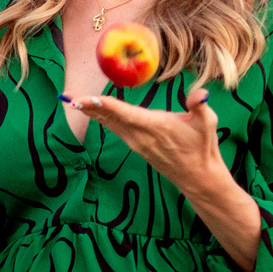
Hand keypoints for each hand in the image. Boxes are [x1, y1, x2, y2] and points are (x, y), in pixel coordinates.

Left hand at [65, 83, 232, 202]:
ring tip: (72, 100)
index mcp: (155, 126)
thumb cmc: (203, 147)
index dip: (104, 105)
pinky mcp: (137, 146)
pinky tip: (93, 111)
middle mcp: (140, 136)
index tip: (85, 99)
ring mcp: (137, 143)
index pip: (124, 113)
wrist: (198, 177)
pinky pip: (114, 129)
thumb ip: (200, 106)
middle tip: (65, 95)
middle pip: (108, 117)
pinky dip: (102, 118)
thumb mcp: (207, 123)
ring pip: (109, 123)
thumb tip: (201, 94)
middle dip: (86, 106)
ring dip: (91, 111)